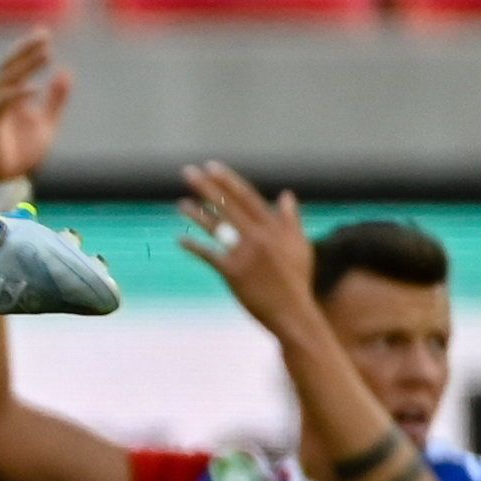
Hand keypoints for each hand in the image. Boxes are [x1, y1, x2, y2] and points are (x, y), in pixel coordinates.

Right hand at [0, 28, 70, 185]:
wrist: (4, 179)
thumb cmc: (21, 151)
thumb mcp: (47, 123)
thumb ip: (55, 99)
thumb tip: (66, 72)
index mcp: (10, 95)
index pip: (17, 65)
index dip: (28, 49)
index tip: (44, 33)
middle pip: (9, 66)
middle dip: (26, 50)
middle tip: (44, 36)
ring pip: (5, 81)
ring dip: (25, 67)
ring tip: (44, 54)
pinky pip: (0, 105)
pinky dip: (16, 95)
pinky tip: (34, 88)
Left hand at [178, 161, 316, 337]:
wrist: (293, 314)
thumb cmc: (297, 281)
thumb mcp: (300, 246)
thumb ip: (291, 220)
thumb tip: (287, 195)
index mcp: (275, 228)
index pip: (246, 197)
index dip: (227, 181)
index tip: (211, 166)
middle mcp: (259, 237)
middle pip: (227, 205)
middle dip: (205, 186)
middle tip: (187, 172)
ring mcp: (245, 255)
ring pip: (216, 228)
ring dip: (196, 214)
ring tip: (180, 204)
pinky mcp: (233, 273)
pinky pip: (209, 255)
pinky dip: (194, 247)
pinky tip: (180, 239)